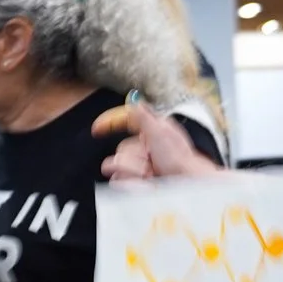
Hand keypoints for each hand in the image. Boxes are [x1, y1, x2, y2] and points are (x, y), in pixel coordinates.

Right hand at [95, 101, 221, 181]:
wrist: (185, 184)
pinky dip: (130, 183)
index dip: (109, 122)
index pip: (125, 121)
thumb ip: (143, 115)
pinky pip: (119, 180)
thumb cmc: (179, 158)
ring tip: (148, 175)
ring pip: (117, 165)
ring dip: (132, 170)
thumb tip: (132, 97)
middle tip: (149, 162)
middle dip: (133, 157)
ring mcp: (140, 165)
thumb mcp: (161, 130)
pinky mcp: (137, 181)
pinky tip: (144, 183)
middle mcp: (144, 147)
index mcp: (151, 130)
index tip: (97, 129)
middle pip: (120, 149)